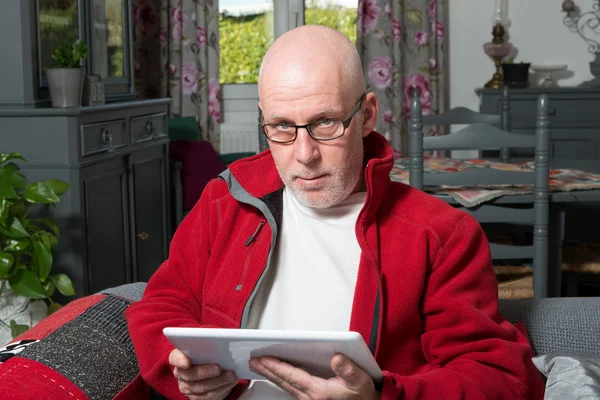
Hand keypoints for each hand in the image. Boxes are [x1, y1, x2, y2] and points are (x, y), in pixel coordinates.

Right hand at [169, 348, 238, 399]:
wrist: (208, 368)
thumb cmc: (206, 352)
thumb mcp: (205, 344)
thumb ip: (207, 342)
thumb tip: (220, 338)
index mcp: (178, 357)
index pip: (174, 358)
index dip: (179, 360)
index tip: (187, 362)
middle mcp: (180, 373)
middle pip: (190, 375)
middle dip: (205, 372)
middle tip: (218, 368)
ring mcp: (187, 387)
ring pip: (201, 388)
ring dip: (219, 381)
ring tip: (231, 375)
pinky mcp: (197, 397)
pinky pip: (209, 396)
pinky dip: (222, 388)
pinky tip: (231, 382)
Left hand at [248, 353, 380, 399]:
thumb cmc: (362, 394)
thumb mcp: (359, 380)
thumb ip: (348, 369)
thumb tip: (336, 357)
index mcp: (320, 392)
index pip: (292, 376)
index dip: (277, 367)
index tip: (264, 359)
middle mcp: (311, 398)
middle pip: (284, 382)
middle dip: (267, 371)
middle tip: (253, 361)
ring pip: (285, 386)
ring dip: (271, 376)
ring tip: (259, 366)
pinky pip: (290, 389)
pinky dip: (281, 381)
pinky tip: (276, 376)